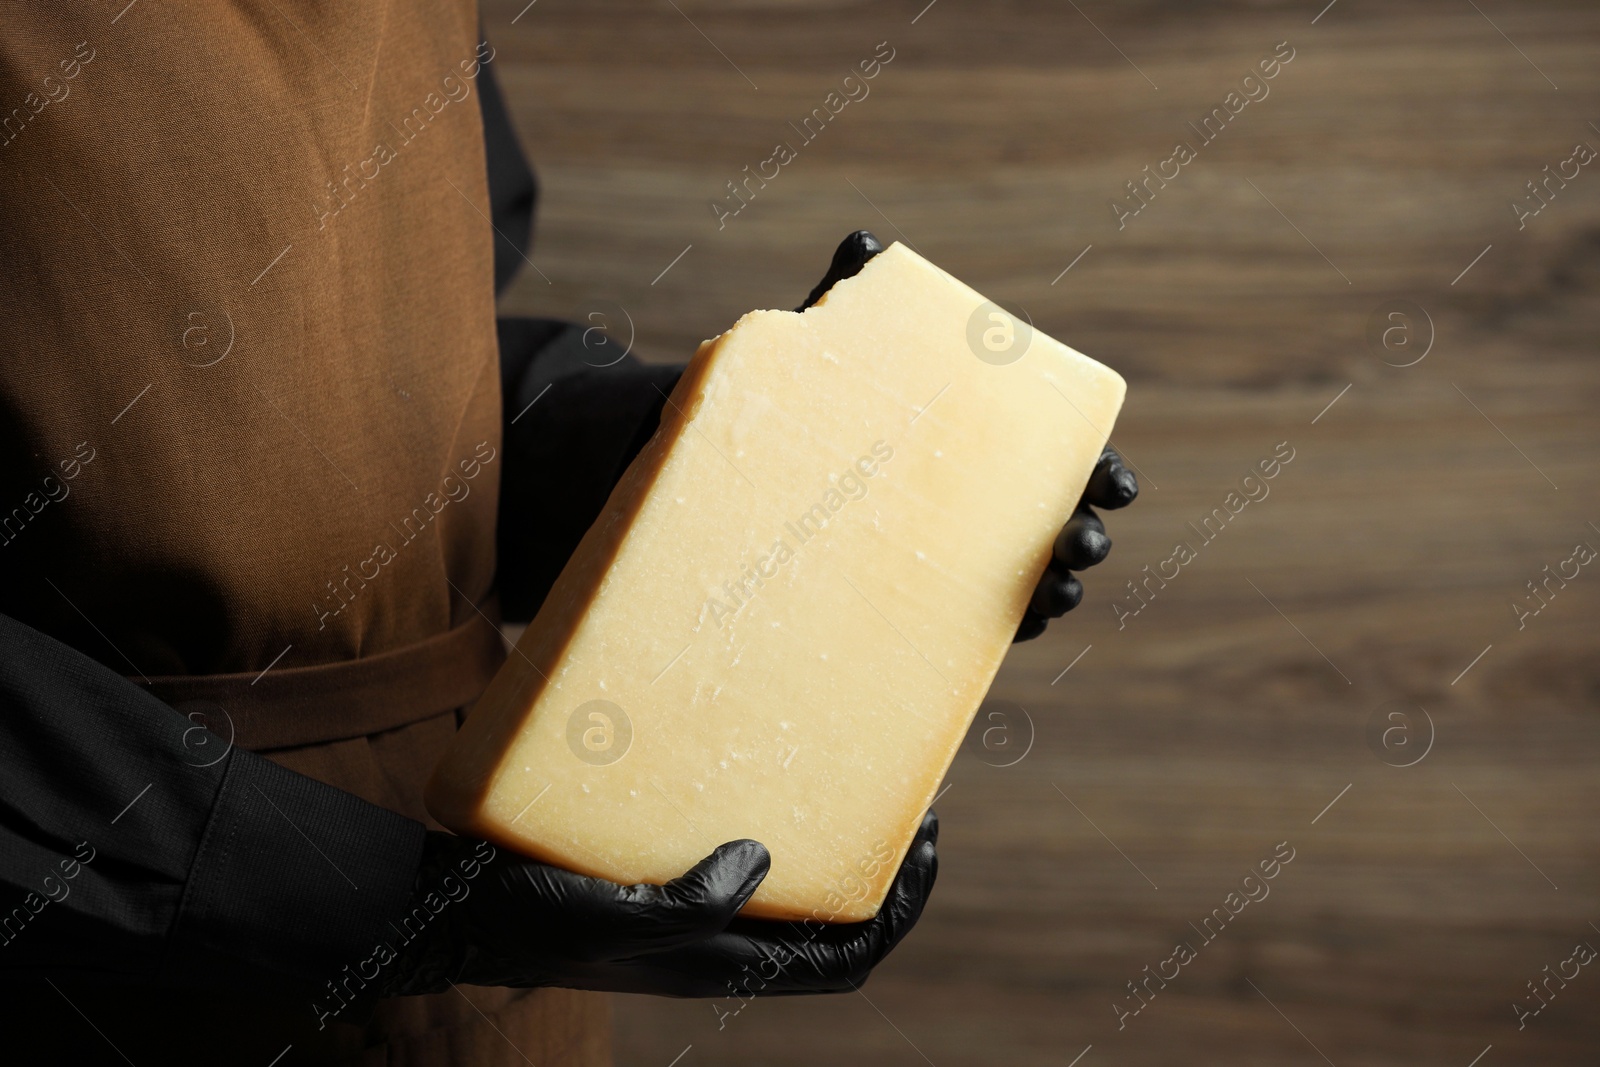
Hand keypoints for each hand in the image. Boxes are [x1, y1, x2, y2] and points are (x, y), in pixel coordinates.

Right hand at [379, 811, 937, 996]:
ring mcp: (700, 915)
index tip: (928, 843)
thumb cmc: (525, 914)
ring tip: (856, 784)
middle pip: (839, 924)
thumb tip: (762, 862)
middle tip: (912, 805)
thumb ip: (686, 904)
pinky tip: (767, 775)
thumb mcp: (605, 915)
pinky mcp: (672, 882)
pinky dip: (781, 829)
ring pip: (800, 894)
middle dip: (887, 874)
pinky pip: (749, 863)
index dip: (901, 909)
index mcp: (721, 963)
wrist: (458, 909)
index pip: (847, 959)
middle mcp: (723, 945)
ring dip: (840, 849)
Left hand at [799, 231, 1138, 642]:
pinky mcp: (934, 604)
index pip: (1070, 462)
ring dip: (1059, 594)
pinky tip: (1013, 633)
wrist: (753, 468)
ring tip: (1053, 597)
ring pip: (1035, 585)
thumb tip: (860, 242)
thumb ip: (853, 292)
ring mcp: (967, 559)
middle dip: (1087, 538)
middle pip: (1066, 526)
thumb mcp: (833, 348)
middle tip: (1077, 545)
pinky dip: (1008, 633)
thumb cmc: (813, 398)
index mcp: (994, 444)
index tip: (1111, 484)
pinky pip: (983, 628)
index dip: (1104, 476)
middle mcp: (993, 506)